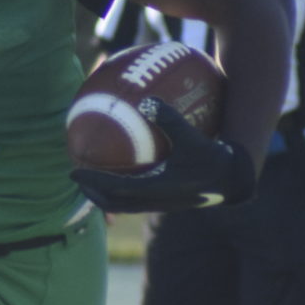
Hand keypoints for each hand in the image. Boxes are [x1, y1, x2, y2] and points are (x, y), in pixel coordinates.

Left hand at [70, 99, 258, 213]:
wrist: (233, 181)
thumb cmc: (213, 159)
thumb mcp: (192, 137)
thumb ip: (169, 119)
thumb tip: (148, 100)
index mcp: (155, 189)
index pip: (114, 187)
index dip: (92, 180)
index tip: (72, 170)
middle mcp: (153, 200)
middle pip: (112, 202)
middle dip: (91, 192)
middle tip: (76, 177)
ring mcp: (158, 204)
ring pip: (123, 204)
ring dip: (104, 194)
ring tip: (91, 179)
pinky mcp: (165, 202)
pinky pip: (136, 198)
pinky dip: (122, 189)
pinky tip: (122, 172)